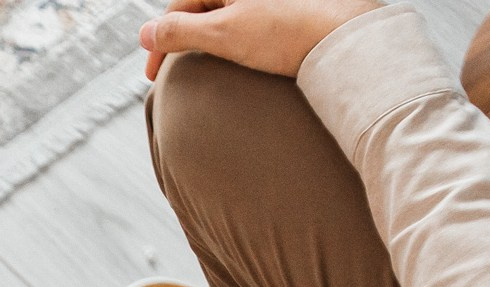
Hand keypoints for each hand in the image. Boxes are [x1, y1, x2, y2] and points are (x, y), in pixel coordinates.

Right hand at [139, 0, 378, 80]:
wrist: (345, 40)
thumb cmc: (289, 34)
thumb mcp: (223, 33)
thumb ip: (179, 32)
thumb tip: (144, 34)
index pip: (180, 5)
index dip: (161, 42)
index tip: (153, 77)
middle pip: (201, 9)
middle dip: (183, 40)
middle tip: (173, 74)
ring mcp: (267, 3)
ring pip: (224, 17)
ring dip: (207, 43)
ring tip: (203, 71)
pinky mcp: (287, 12)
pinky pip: (247, 23)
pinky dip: (234, 42)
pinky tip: (237, 61)